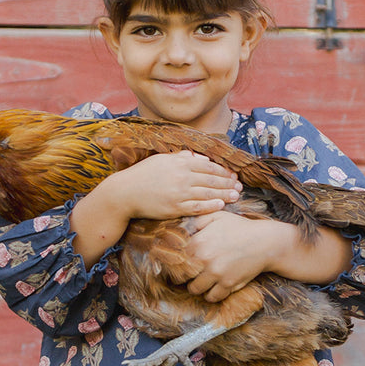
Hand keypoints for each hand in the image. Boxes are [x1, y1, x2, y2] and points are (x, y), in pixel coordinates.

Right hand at [110, 151, 241, 220]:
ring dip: (224, 194)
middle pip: (211, 179)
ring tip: (236, 195)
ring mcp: (179, 193)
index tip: (232, 174)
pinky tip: (221, 205)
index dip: (223, 170)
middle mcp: (182, 177)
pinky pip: (197, 207)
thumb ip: (181, 157)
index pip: (208, 166)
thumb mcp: (161, 160)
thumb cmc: (142, 175)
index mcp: (180, 163)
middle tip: (239, 186)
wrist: (124, 193)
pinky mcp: (174, 208)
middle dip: (227, 182)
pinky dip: (211, 206)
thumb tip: (199, 157)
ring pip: (208, 193)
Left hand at [185, 211, 271, 301]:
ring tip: (201, 282)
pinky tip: (213, 289)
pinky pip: (212, 297)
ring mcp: (216, 273)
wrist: (265, 242)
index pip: (177, 259)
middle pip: (183, 276)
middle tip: (190, 275)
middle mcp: (204, 259)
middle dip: (185, 276)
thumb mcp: (217, 216)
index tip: (182, 264)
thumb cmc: (240, 227)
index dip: (178, 262)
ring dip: (197, 287)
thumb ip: (197, 220)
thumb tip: (183, 229)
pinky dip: (211, 295)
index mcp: (198, 242)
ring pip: (195, 289)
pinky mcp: (228, 284)